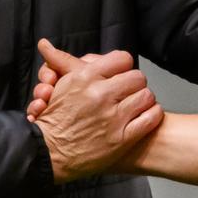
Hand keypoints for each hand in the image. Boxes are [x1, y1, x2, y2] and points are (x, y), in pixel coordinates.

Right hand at [30, 38, 162, 182]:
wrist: (48, 154)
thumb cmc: (53, 120)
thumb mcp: (57, 86)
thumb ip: (61, 62)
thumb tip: (45, 43)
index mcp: (85, 78)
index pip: (121, 59)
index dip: (123, 66)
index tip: (120, 74)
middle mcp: (100, 95)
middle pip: (137, 77)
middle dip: (135, 84)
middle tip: (129, 91)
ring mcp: (112, 117)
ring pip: (146, 96)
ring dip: (143, 100)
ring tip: (136, 105)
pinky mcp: (122, 138)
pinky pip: (151, 118)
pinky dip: (152, 115)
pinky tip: (144, 117)